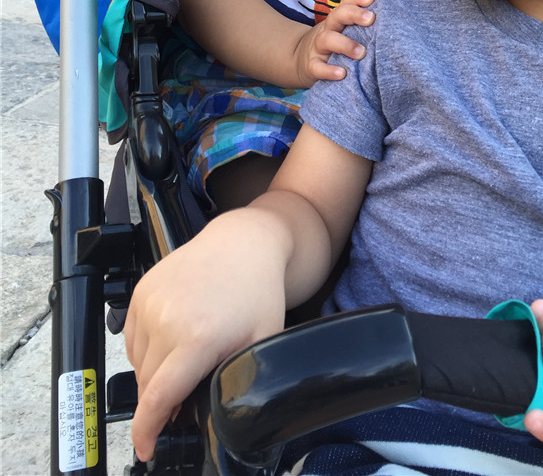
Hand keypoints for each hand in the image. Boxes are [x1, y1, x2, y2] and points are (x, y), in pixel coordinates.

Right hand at [125, 210, 287, 461]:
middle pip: (148, 384)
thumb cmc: (258, 292)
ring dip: (154, 374)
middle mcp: (167, 319)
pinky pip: (132, 338)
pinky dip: (146, 350)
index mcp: (198, 338)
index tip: (148, 448)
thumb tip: (227, 418)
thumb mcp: (262, 342)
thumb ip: (242, 382)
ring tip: (186, 359)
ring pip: (138, 363)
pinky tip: (173, 339)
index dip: (148, 430)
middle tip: (185, 398)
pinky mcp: (141, 290)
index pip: (158, 397)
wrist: (244, 243)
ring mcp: (150, 302)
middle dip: (160, 402)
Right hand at [294, 0, 374, 83]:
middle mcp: (329, 29)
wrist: (302, 59)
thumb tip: (394, 18)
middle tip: (371, 19)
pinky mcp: (312, 66)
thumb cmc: (337, 44)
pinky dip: (328, 70)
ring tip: (361, 53)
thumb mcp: (347, 31)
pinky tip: (342, 73)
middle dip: (353, 14)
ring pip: (326, 39)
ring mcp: (318, 47)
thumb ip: (365, 27)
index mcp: (339, 19)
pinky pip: (317, 67)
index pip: (347, 2)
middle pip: (337, 15)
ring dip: (345, 44)